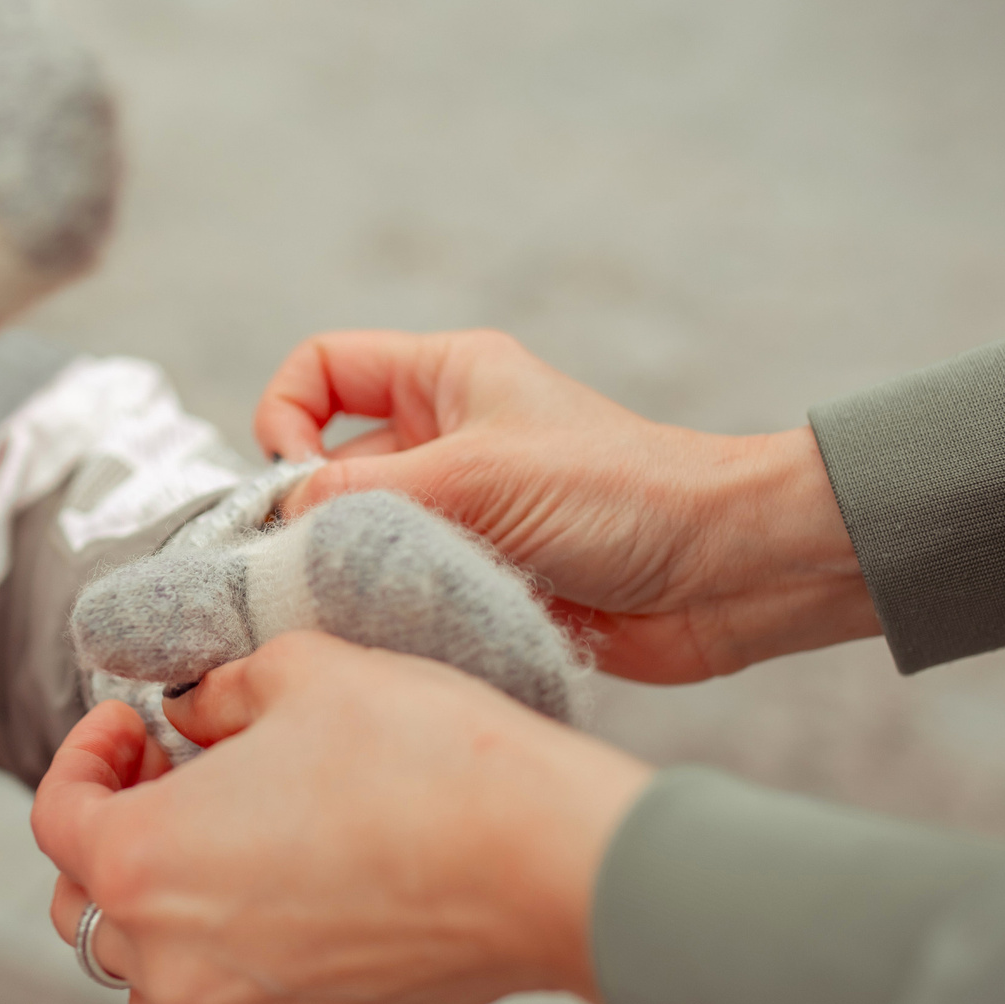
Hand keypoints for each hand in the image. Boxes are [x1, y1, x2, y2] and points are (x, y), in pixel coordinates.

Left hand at [33, 633, 650, 1003]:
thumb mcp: (303, 670)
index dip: (85, 754)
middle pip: (87, 905)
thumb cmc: (421, 755)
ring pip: (153, 969)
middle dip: (118, 828)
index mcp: (143, 864)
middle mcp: (172, 960)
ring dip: (166, 902)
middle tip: (178, 768)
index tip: (139, 723)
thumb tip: (195, 712)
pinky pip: (233, 996)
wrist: (544, 862)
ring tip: (231, 832)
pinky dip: (235, 945)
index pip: (55, 816)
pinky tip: (295, 880)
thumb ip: (219, 690)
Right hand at [254, 330, 876, 682]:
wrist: (722, 574)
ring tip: (373, 603)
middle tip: (315, 564)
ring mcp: (462, 512)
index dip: (286, 415)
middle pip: (330, 466)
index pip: (322, 369)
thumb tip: (282, 518)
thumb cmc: (623, 494)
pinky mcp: (482, 578)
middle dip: (314, 517)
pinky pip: (405, 593)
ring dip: (356, 574)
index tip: (294, 480)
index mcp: (443, 379)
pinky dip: (394, 615)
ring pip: (361, 539)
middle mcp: (445, 441)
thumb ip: (366, 490)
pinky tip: (410, 633)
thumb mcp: (478, 475)